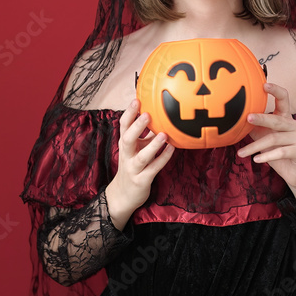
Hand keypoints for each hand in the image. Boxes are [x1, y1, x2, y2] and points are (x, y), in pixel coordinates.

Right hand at [106, 99, 174, 229]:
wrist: (123, 195)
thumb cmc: (134, 166)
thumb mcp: (137, 149)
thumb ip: (147, 135)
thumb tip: (162, 116)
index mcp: (125, 145)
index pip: (123, 126)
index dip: (129, 113)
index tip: (137, 100)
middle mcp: (127, 155)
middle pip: (127, 139)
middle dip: (136, 127)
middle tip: (147, 114)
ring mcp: (134, 168)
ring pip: (142, 156)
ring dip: (153, 145)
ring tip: (164, 134)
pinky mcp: (142, 180)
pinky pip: (153, 169)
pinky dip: (163, 158)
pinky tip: (172, 149)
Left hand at [236, 83, 295, 198]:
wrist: (294, 173)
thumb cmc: (277, 151)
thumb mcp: (263, 137)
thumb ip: (254, 127)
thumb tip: (234, 118)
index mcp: (285, 118)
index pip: (284, 99)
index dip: (275, 90)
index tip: (264, 84)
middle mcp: (294, 125)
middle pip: (277, 119)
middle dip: (261, 118)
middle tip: (247, 118)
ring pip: (275, 138)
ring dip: (256, 146)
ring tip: (241, 153)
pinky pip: (282, 152)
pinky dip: (267, 156)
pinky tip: (256, 160)